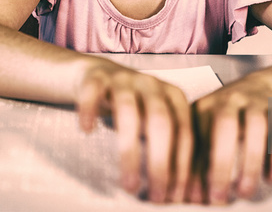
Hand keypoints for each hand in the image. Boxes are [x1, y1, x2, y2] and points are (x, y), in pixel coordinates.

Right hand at [75, 59, 192, 202]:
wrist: (100, 75)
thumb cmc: (134, 108)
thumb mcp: (155, 122)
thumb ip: (168, 147)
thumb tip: (176, 193)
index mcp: (174, 96)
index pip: (184, 133)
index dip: (181, 165)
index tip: (175, 195)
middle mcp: (152, 85)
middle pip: (160, 123)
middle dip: (160, 163)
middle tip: (156, 195)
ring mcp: (124, 79)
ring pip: (128, 112)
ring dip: (129, 152)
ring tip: (128, 185)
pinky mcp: (97, 76)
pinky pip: (92, 92)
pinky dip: (89, 110)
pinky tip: (87, 131)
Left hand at [187, 73, 271, 203]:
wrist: (263, 86)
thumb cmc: (229, 118)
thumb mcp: (207, 131)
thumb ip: (199, 160)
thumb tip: (192, 196)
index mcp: (203, 107)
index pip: (195, 138)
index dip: (193, 169)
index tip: (195, 198)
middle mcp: (228, 100)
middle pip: (224, 126)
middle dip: (220, 163)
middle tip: (218, 197)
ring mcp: (255, 102)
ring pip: (256, 127)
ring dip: (250, 163)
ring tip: (245, 192)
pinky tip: (270, 179)